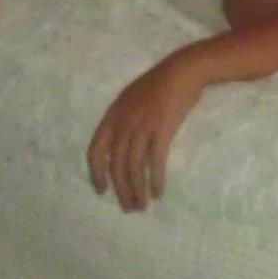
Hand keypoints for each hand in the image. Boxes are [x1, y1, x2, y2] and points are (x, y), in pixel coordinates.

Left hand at [88, 48, 208, 209]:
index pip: (95, 151)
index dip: (96, 173)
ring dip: (137, 190)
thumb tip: (120, 145)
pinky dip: (156, 180)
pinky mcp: (161, 131)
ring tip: (142, 205)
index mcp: (112, 117)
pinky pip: (155, 162)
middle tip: (128, 207)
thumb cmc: (158, 84)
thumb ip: (122, 121)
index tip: (101, 191)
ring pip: (134, 168)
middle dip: (121, 189)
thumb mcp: (130, 100)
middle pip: (116, 165)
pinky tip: (158, 192)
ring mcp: (141, 128)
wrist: (182, 71)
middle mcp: (123, 125)